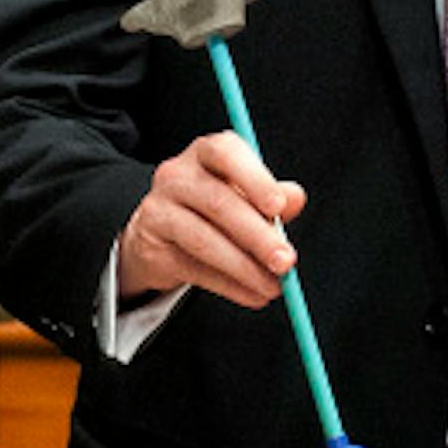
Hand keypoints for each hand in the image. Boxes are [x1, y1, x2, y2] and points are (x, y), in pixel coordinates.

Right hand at [116, 130, 305, 306]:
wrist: (160, 231)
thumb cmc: (212, 207)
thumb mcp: (245, 195)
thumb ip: (272, 196)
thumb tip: (295, 198)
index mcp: (206, 152)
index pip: (226, 153)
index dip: (254, 179)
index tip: (278, 207)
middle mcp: (178, 174)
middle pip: (218, 202)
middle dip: (258, 236)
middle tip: (285, 261)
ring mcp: (159, 208)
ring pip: (203, 239)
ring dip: (244, 268)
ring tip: (272, 286)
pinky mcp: (151, 244)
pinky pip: (193, 268)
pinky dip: (228, 286)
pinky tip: (251, 294)